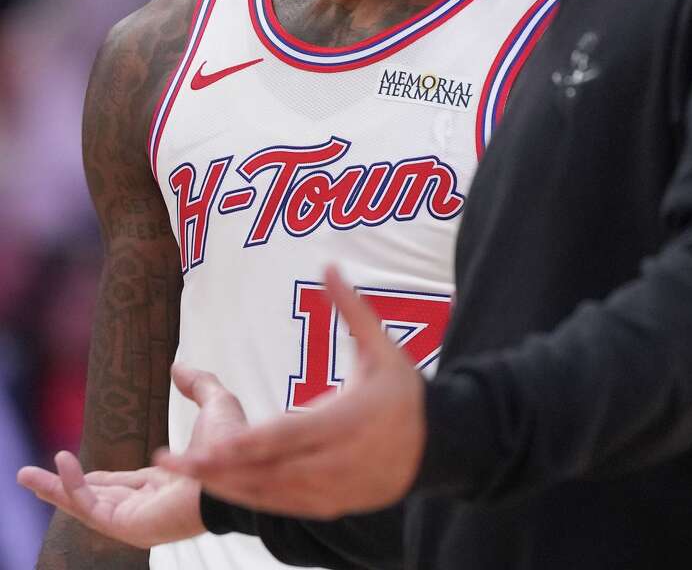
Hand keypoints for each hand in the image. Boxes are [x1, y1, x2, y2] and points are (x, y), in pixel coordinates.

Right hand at [16, 363, 248, 546]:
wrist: (241, 466)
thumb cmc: (235, 442)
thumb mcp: (215, 403)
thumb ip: (197, 384)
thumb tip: (177, 365)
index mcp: (165, 483)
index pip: (121, 484)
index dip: (95, 475)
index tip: (68, 462)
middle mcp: (149, 505)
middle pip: (94, 498)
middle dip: (59, 488)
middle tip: (26, 474)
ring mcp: (137, 518)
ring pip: (83, 504)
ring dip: (53, 489)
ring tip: (23, 474)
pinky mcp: (129, 526)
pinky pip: (90, 506)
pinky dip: (70, 487)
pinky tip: (59, 463)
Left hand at [157, 265, 425, 517]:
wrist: (439, 444)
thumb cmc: (405, 391)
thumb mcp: (382, 347)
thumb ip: (352, 309)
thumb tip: (328, 264)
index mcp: (350, 419)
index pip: (288, 435)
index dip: (244, 443)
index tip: (206, 443)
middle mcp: (339, 461)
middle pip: (270, 470)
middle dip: (219, 469)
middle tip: (172, 461)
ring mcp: (335, 489)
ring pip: (272, 494)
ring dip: (227, 486)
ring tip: (186, 471)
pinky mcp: (334, 505)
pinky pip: (284, 507)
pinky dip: (252, 498)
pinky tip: (224, 485)